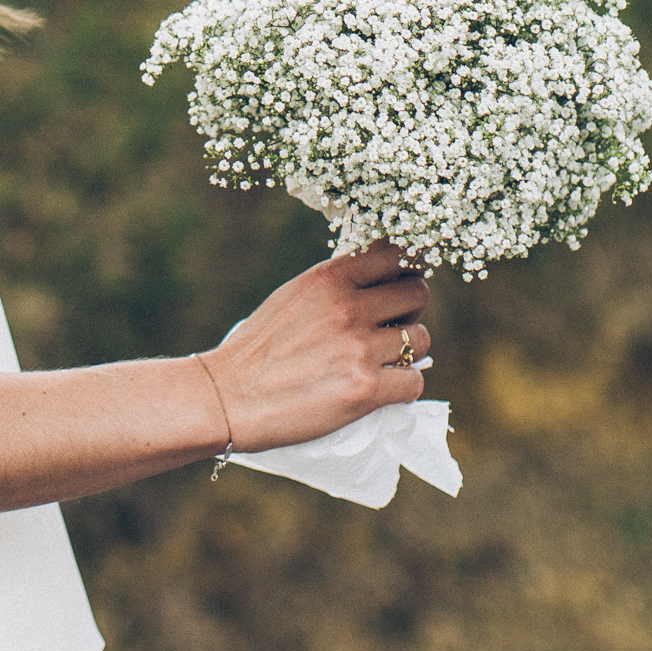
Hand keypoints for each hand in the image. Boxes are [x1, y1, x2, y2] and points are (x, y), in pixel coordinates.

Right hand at [197, 243, 429, 454]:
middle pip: (417, 293)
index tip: (399, 285)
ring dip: (408, 351)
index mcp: (328, 277)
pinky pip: (414, 381)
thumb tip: (382, 279)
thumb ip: (336, 285)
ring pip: (421, 339)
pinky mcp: (365, 389)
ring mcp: (359, 348)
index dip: (405, 269)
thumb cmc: (260, 347)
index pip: (395, 254)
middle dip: (411, 310)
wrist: (230, 396)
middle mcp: (347, 306)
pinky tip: (383, 388)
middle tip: (392, 326)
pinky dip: (404, 387)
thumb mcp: (295, 296)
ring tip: (384, 361)